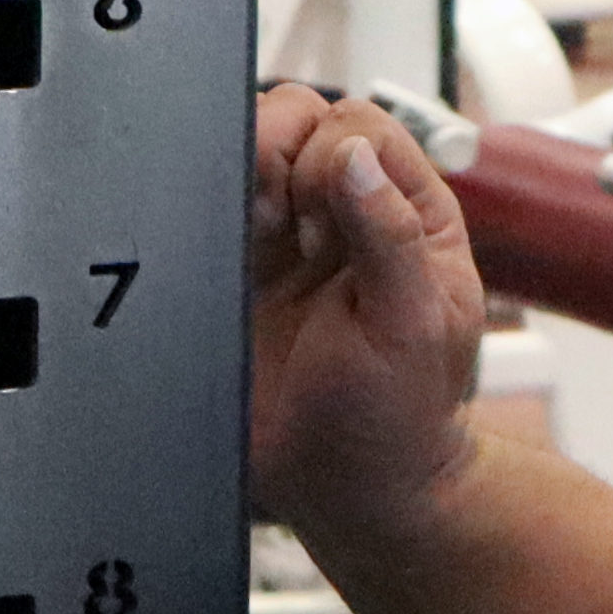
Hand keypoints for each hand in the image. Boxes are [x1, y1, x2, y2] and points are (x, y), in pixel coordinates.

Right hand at [248, 83, 487, 546]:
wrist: (346, 492)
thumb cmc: (399, 419)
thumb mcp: (410, 326)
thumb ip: (387, 235)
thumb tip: (350, 156)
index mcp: (408, 211)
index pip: (360, 125)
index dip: (331, 155)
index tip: (320, 219)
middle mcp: (345, 214)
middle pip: (298, 121)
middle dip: (277, 155)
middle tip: (278, 224)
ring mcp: (286, 239)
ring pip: (247, 153)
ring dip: (239, 179)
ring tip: (252, 238)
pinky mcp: (236, 270)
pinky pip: (207, 209)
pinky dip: (202, 213)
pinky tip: (221, 254)